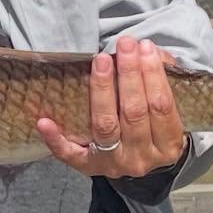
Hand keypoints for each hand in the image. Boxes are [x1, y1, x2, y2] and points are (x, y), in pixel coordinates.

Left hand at [36, 35, 187, 178]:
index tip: (144, 47)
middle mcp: (141, 158)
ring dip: (101, 89)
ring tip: (100, 60)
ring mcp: (113, 164)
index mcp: (167, 145)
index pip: (161, 106)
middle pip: (133, 113)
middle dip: (129, 74)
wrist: (137, 166)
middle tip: (124, 45)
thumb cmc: (150, 129)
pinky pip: (69, 154)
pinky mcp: (86, 167)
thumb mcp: (164, 111)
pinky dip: (56, 138)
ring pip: (105, 125)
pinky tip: (45, 121)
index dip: (153, 75)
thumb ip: (162, 81)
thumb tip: (152, 52)